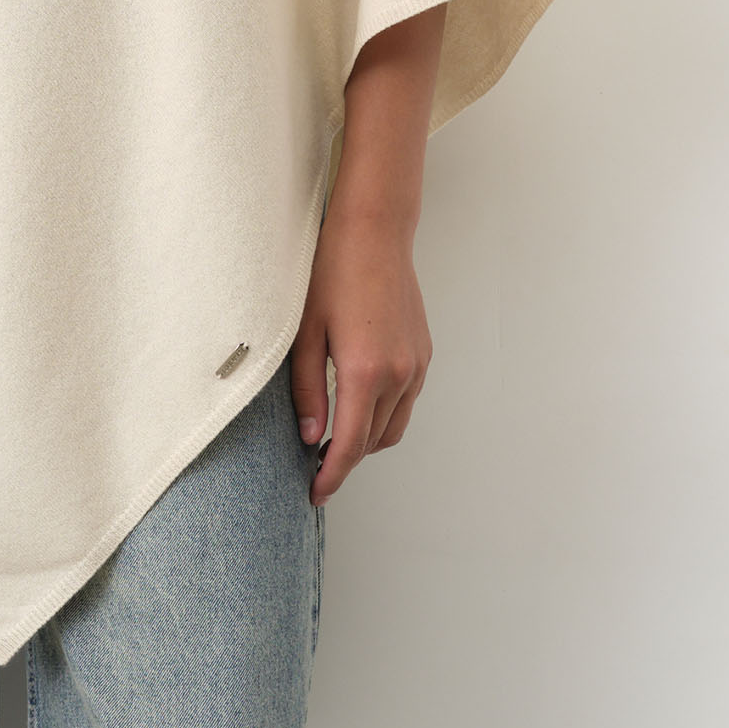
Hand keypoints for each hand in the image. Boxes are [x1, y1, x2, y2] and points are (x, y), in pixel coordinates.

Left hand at [290, 201, 432, 506]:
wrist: (374, 233)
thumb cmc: (331, 273)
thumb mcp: (305, 332)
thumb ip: (306, 390)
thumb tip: (310, 437)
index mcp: (364, 372)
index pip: (349, 445)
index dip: (331, 476)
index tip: (315, 494)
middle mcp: (398, 375)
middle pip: (372, 442)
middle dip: (345, 459)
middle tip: (315, 464)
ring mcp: (416, 365)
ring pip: (393, 427)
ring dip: (366, 439)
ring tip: (335, 437)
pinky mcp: (423, 354)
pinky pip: (406, 402)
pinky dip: (384, 414)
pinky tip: (359, 403)